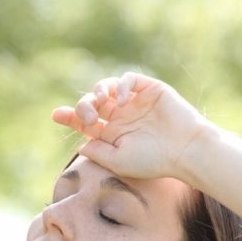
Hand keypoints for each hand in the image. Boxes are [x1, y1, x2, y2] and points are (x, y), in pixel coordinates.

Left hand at [52, 72, 208, 182]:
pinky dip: (121, 85)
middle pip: (92, 103)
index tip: (56, 115)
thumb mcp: (118, 161)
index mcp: (111, 134)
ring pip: (107, 88)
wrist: (185, 150)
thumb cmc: (153, 161)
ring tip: (100, 102)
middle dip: (83, 106)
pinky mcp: (149, 89)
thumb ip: (97, 151)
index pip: (85, 122)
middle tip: (88, 118)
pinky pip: (128, 79)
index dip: (70, 117)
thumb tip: (80, 143)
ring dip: (98, 91)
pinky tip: (121, 98)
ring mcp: (134, 102)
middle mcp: (120, 116)